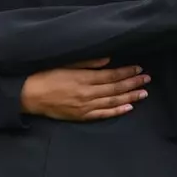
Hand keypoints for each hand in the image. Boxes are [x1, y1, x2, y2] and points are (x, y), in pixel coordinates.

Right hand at [21, 59, 150, 121]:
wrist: (29, 95)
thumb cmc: (46, 75)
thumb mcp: (66, 63)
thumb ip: (88, 62)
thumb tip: (108, 59)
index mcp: (83, 78)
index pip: (111, 75)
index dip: (126, 72)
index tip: (138, 68)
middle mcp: (87, 93)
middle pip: (115, 88)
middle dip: (133, 83)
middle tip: (147, 79)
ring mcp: (85, 106)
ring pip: (112, 102)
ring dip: (130, 97)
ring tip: (143, 93)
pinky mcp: (81, 116)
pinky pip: (102, 115)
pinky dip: (116, 112)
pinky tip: (128, 108)